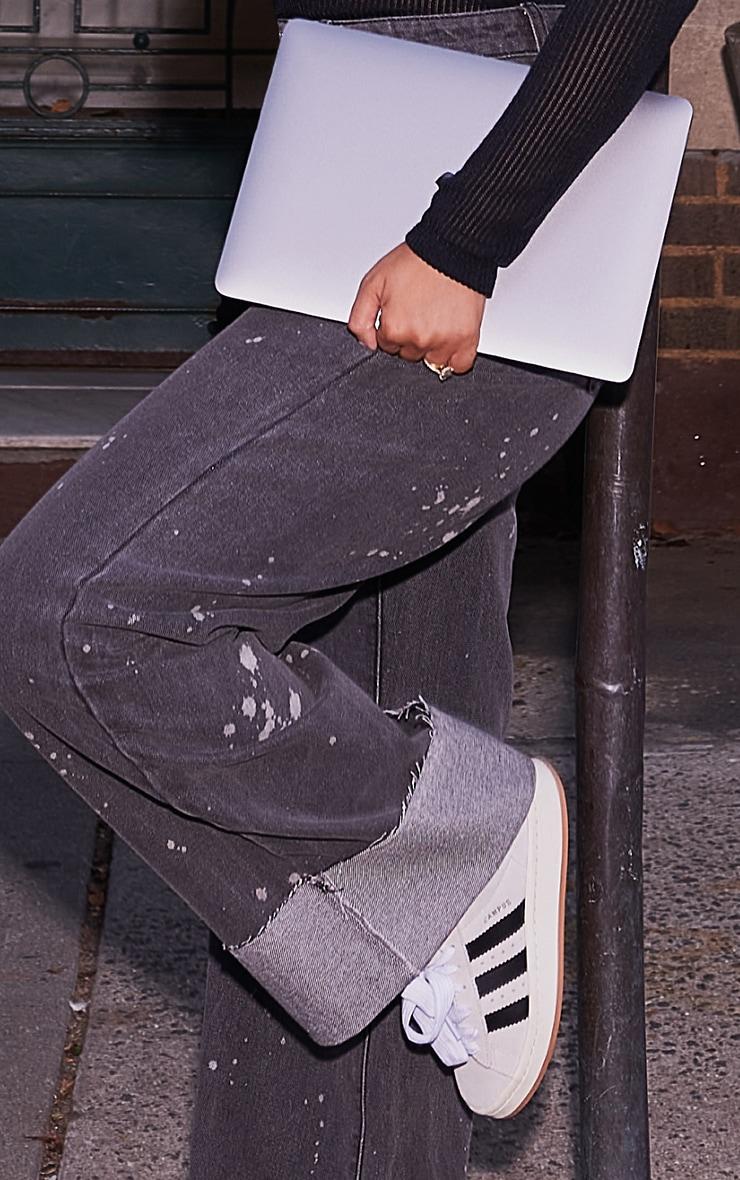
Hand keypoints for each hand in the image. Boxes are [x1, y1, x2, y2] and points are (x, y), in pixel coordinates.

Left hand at [347, 242, 484, 375]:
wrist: (450, 249)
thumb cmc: (414, 263)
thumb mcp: (373, 283)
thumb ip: (360, 319)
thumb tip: (366, 344)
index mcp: (395, 329)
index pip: (386, 346)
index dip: (392, 327)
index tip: (401, 310)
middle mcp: (419, 339)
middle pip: (408, 355)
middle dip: (410, 336)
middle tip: (419, 310)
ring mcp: (445, 342)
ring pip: (431, 361)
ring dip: (431, 346)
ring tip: (436, 317)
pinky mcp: (467, 340)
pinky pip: (458, 366)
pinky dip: (454, 357)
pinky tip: (450, 337)